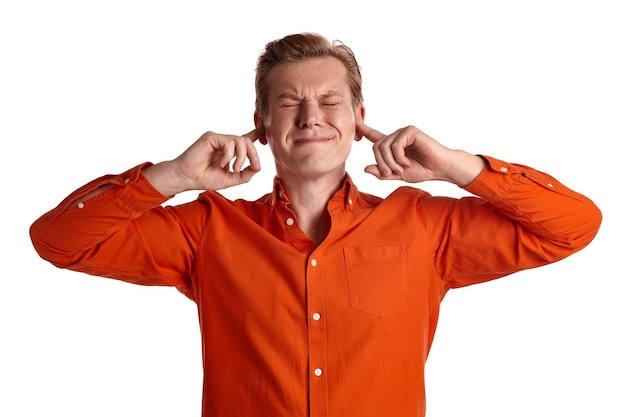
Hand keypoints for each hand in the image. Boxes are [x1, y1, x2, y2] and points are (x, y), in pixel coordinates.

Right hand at [144, 127, 263, 194]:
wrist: (188, 179)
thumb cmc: (205, 178)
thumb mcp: (231, 179)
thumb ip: (245, 174)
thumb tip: (257, 167)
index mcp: (230, 151)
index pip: (246, 139)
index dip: (256, 133)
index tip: (265, 130)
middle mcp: (225, 143)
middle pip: (247, 141)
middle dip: (254, 155)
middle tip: (253, 168)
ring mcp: (218, 139)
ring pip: (241, 141)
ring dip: (242, 157)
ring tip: (234, 169)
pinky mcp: (211, 137)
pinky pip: (229, 143)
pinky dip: (229, 155)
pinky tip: (221, 164)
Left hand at [357, 123, 484, 185]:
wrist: (440, 168)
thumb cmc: (422, 170)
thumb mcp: (398, 175)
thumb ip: (382, 173)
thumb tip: (365, 169)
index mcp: (392, 145)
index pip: (373, 135)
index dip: (363, 129)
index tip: (354, 121)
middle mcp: (396, 136)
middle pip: (376, 147)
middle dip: (381, 163)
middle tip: (391, 173)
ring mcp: (403, 132)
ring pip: (384, 146)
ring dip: (390, 162)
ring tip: (401, 169)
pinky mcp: (410, 131)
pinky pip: (395, 145)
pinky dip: (399, 157)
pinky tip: (407, 162)